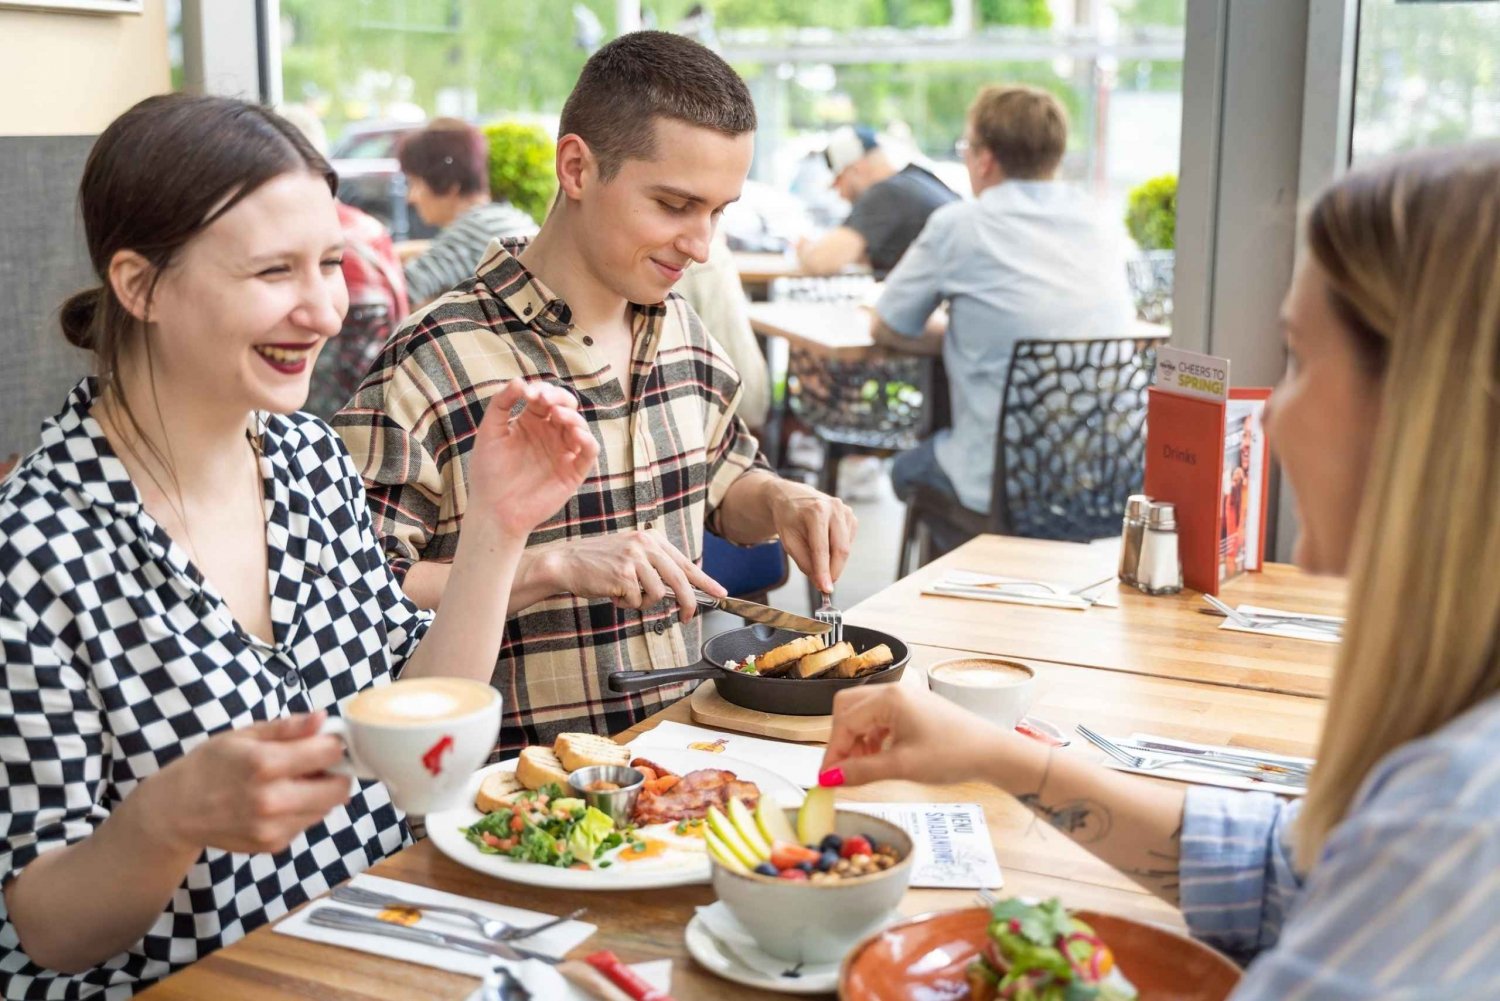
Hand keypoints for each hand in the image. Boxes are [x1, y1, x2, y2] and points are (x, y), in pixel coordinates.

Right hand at [144, 713, 351, 854]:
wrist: (175, 811)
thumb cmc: (209, 766)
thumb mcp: (244, 735)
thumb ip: (288, 728)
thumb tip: (323, 718)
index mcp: (264, 764)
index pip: (329, 753)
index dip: (334, 744)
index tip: (328, 741)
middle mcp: (272, 800)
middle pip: (339, 789)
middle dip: (336, 773)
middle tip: (318, 764)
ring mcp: (273, 827)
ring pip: (326, 808)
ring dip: (320, 793)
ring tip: (293, 781)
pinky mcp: (273, 845)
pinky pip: (306, 823)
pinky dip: (302, 810)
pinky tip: (279, 801)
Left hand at [467, 381, 598, 536]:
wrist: (493, 510)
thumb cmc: (488, 473)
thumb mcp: (489, 432)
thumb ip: (501, 404)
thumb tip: (520, 380)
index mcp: (531, 423)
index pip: (545, 397)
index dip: (541, 390)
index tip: (528, 393)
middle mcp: (550, 435)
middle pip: (566, 407)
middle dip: (559, 398)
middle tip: (546, 400)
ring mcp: (563, 452)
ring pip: (579, 426)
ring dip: (572, 417)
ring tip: (557, 416)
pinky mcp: (573, 471)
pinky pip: (589, 452)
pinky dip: (587, 440)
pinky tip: (576, 434)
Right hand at [538, 531, 726, 621]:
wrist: (567, 562)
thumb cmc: (599, 562)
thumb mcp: (631, 555)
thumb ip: (655, 566)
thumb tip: (680, 589)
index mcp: (651, 539)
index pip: (685, 563)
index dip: (705, 581)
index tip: (720, 592)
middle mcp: (646, 545)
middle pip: (680, 581)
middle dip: (687, 604)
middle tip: (687, 618)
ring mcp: (635, 559)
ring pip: (657, 595)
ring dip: (643, 603)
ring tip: (625, 593)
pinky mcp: (623, 575)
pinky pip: (637, 601)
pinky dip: (626, 604)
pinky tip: (613, 593)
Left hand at [768, 481, 856, 593]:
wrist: (791, 496)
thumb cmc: (788, 518)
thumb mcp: (788, 541)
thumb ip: (805, 562)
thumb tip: (820, 581)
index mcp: (815, 512)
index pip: (822, 548)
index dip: (824, 571)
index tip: (825, 589)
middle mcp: (834, 508)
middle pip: (840, 549)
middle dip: (833, 571)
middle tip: (825, 584)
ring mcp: (845, 510)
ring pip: (846, 547)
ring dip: (834, 561)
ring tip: (817, 557)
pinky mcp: (850, 515)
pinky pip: (848, 542)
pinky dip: (838, 551)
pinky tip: (825, 544)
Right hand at [819, 684, 1019, 786]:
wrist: (993, 752)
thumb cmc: (954, 754)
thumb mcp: (902, 766)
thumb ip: (861, 771)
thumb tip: (830, 778)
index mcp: (889, 698)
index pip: (844, 722)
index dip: (832, 753)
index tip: (825, 779)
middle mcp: (894, 691)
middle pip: (848, 709)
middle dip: (841, 740)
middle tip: (842, 769)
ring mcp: (905, 697)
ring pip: (863, 713)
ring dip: (856, 739)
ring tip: (863, 766)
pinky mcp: (913, 707)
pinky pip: (880, 717)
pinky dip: (872, 736)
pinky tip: (879, 756)